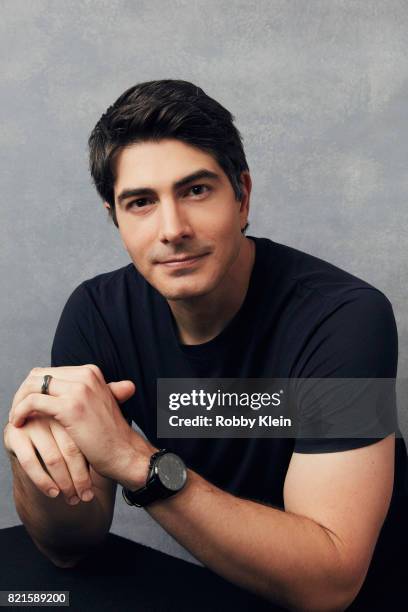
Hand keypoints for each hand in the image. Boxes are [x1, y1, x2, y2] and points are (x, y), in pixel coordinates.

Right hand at [3, 414, 94, 503]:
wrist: (30, 439)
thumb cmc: (62, 438)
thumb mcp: (79, 432)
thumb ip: (96, 433)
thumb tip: (129, 446)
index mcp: (71, 408)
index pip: (85, 439)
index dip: (91, 464)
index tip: (97, 485)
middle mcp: (51, 413)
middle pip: (70, 448)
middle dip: (79, 477)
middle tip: (86, 497)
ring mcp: (32, 422)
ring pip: (52, 458)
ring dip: (64, 483)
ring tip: (73, 499)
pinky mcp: (15, 434)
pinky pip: (30, 461)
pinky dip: (42, 480)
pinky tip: (53, 493)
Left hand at [8, 365, 154, 487]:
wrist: (124, 453)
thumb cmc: (110, 435)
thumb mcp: (99, 404)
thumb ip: (82, 392)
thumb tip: (57, 392)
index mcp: (91, 372)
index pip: (49, 371)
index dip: (33, 388)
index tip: (26, 404)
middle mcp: (85, 376)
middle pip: (38, 375)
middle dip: (22, 392)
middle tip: (17, 411)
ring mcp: (79, 390)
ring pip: (33, 385)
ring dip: (18, 402)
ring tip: (17, 418)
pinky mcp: (70, 407)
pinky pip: (33, 401)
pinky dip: (20, 411)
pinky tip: (19, 423)